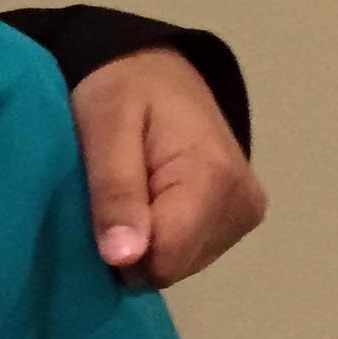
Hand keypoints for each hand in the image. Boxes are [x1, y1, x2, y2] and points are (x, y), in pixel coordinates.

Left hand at [70, 47, 268, 286]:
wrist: (158, 71)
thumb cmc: (124, 90)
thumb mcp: (105, 127)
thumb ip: (115, 191)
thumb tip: (125, 258)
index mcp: (215, 179)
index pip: (164, 259)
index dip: (118, 252)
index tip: (93, 218)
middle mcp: (242, 204)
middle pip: (171, 267)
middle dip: (129, 247)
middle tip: (105, 201)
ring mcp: (244, 215)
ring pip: (177, 266)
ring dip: (142, 244)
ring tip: (127, 197)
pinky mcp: (237, 220)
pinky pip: (187, 254)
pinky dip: (158, 239)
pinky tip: (145, 206)